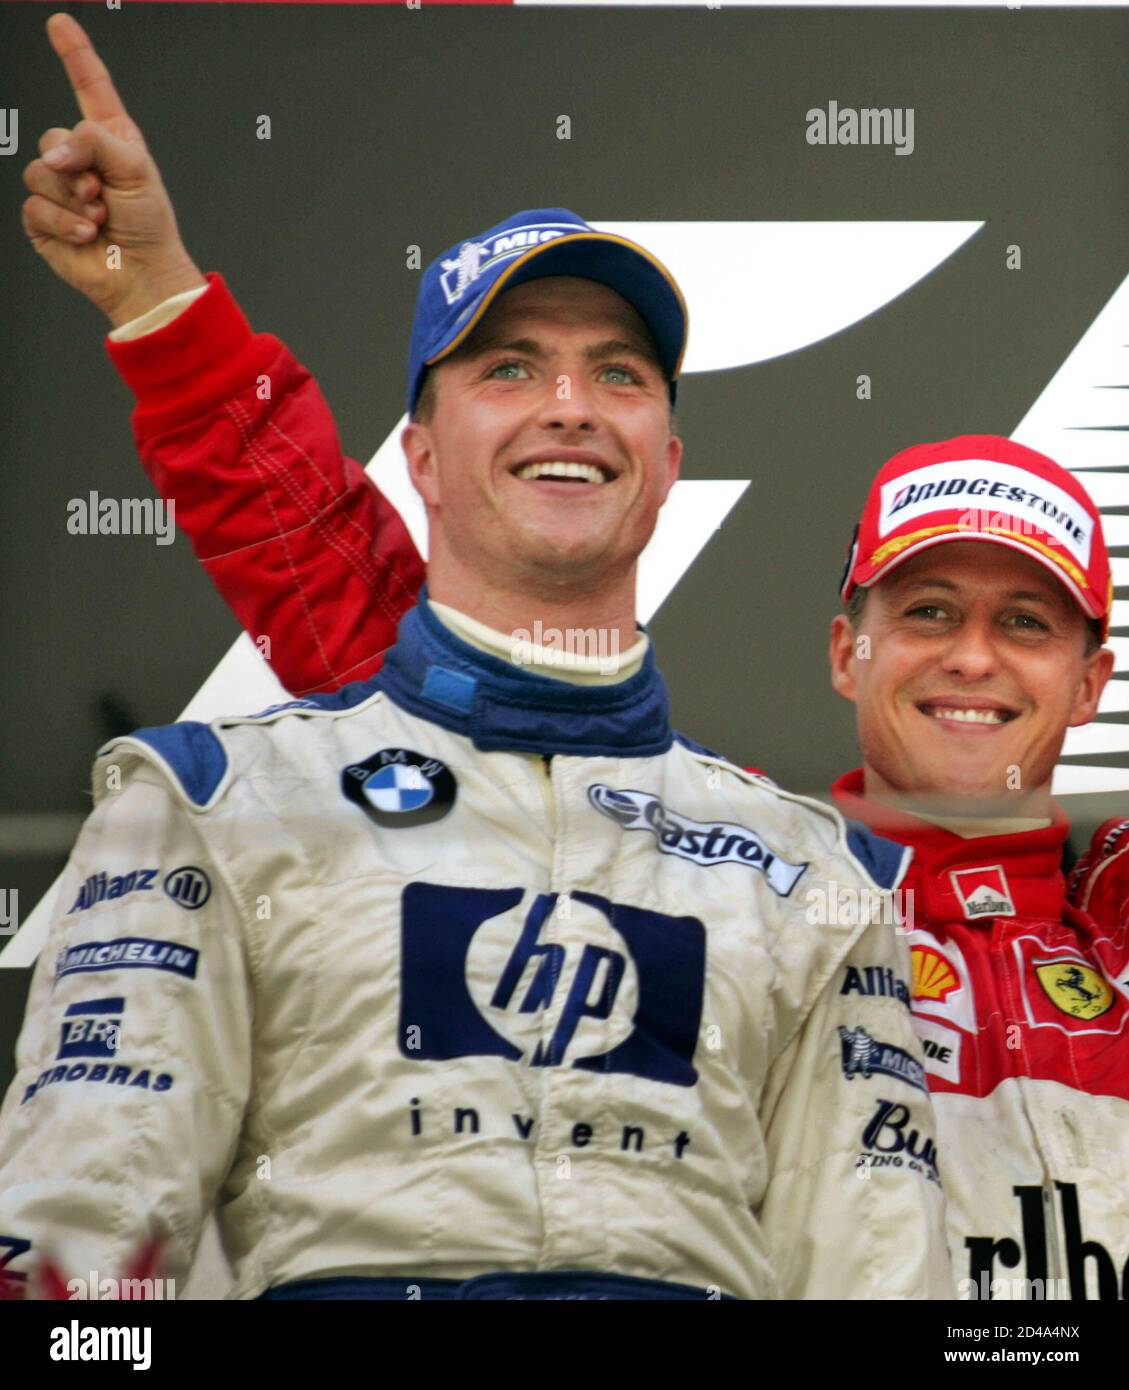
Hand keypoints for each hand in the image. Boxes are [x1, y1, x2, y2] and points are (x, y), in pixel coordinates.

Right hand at [21, 13, 205, 326]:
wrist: (143, 274)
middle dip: (78, 166)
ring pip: (41, 173)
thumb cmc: (150, 226)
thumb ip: (95, 139)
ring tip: (100, 216)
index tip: (61, 24)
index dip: (75, 55)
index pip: (89, 88)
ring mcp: (60, 189)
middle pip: (54, 137)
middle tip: (102, 192)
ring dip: (73, 199)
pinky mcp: (44, 219)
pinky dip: (64, 222)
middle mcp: (83, 160)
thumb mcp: (135, 168)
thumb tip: (56, 151)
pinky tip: (87, 234)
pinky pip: (35, 206)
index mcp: (110, 140)